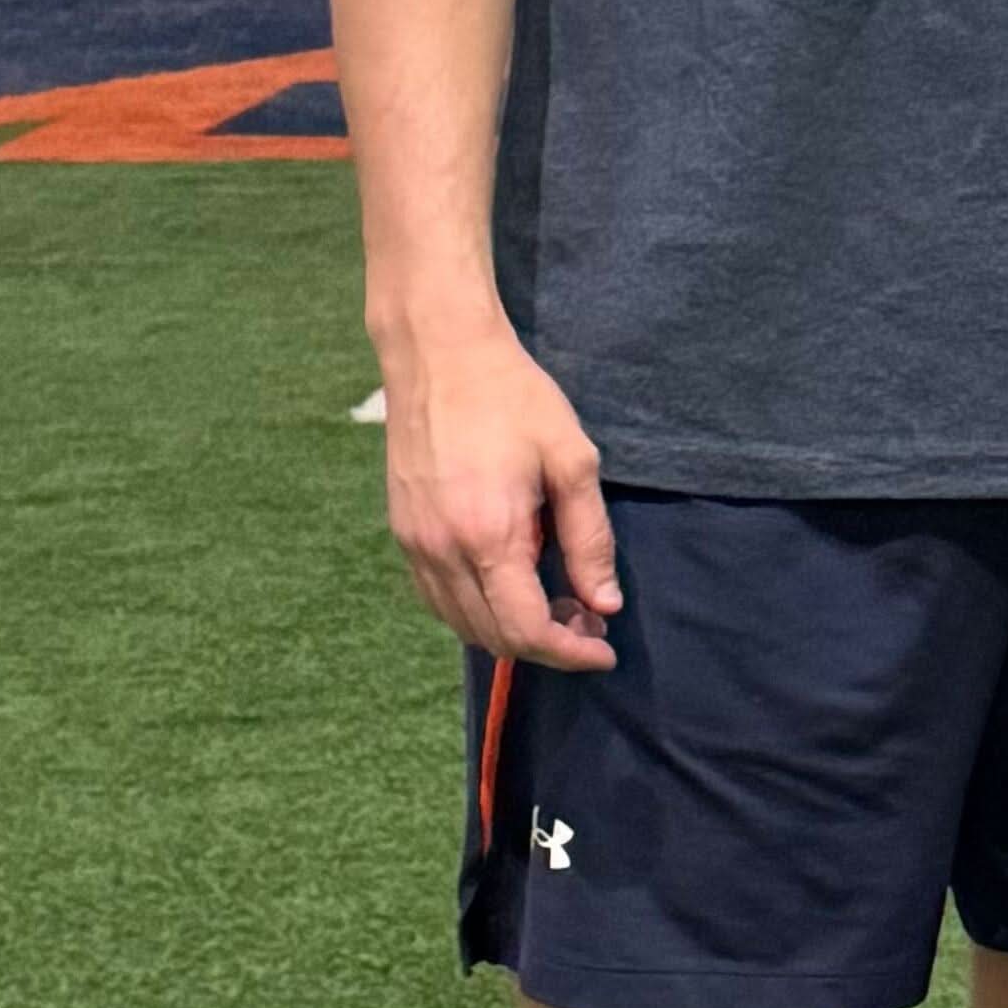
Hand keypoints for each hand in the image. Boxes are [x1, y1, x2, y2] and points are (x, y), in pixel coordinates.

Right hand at [377, 316, 621, 665]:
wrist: (439, 353)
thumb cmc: (513, 398)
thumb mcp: (572, 460)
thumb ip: (589, 538)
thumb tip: (604, 604)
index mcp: (489, 536)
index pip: (527, 630)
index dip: (570, 653)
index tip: (603, 652)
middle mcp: (443, 551)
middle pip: (493, 638)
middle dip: (547, 645)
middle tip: (588, 619)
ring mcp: (415, 545)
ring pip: (461, 624)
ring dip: (510, 631)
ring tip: (554, 603)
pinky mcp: (403, 533)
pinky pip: (437, 598)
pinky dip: (475, 611)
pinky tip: (509, 585)